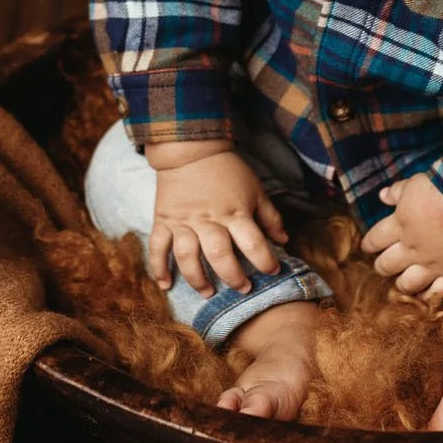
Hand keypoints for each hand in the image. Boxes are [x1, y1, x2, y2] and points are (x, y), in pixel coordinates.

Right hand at [148, 149, 289, 297]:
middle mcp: (208, 220)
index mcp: (234, 212)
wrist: (191, 149)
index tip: (273, 271)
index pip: (252, 242)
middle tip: (243, 288)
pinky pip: (158, 247)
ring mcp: (183, 221)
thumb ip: (269, 217)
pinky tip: (166, 285)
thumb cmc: (228, 171)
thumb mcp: (255, 189)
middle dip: (232, 276)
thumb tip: (284, 241)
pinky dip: (159, 267)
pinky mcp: (163, 220)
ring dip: (197, 278)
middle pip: (219, 254)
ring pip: (187, 256)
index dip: (265, 260)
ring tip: (208, 292)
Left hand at [360, 173, 442, 299]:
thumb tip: (382, 196)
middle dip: (382, 266)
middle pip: (387, 265)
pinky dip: (430, 297)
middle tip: (384, 266)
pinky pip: (438, 294)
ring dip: (402, 285)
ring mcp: (433, 265)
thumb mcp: (416, 183)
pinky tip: (427, 296)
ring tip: (402, 284)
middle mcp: (412, 249)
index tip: (368, 247)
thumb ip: (398, 192)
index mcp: (400, 224)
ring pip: (407, 284)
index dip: (370, 245)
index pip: (375, 240)